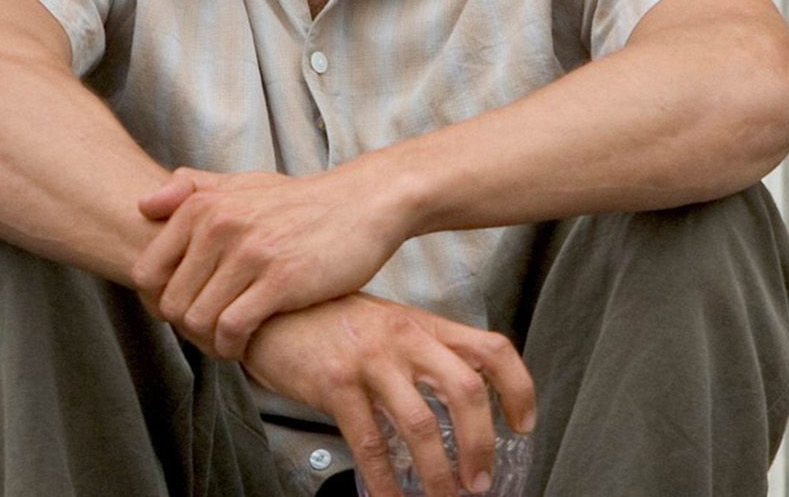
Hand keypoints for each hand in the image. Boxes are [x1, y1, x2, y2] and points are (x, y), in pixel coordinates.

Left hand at [132, 164, 410, 358]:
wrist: (361, 204)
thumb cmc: (297, 202)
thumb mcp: (241, 183)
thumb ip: (189, 189)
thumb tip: (142, 204)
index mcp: (201, 206)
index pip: (147, 272)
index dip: (156, 301)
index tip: (181, 310)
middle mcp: (218, 226)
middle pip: (170, 302)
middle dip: (183, 327)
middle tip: (204, 332)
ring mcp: (248, 253)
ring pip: (197, 319)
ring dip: (206, 341)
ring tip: (222, 341)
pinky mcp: (280, 281)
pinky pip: (232, 327)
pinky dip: (231, 346)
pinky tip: (242, 345)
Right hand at [243, 294, 535, 496]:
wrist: (265, 310)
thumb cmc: (325, 322)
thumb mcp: (383, 324)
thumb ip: (420, 351)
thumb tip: (461, 398)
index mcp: (422, 324)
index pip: (491, 349)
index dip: (518, 389)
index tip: (523, 425)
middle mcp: (403, 337)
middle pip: (467, 389)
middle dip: (482, 444)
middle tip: (480, 480)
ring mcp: (370, 358)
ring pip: (423, 424)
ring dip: (439, 473)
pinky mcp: (335, 382)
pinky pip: (370, 442)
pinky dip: (386, 480)